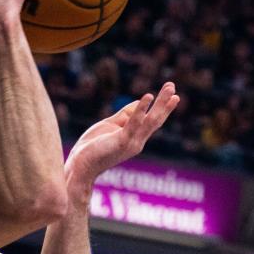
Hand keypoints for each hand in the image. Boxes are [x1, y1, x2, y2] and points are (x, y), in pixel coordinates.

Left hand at [65, 85, 180, 197]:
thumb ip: (125, 115)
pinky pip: (133, 123)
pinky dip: (141, 110)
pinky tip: (148, 97)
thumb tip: (139, 102)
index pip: (152, 121)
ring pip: (150, 121)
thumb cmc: (92, 147)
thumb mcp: (111, 126)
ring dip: (161, 104)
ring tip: (169, 89)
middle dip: (165, 103)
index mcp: (135, 138)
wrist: (80, 167)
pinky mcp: (121, 142)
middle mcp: (137, 142)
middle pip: (155, 120)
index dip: (162, 108)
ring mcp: (131, 143)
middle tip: (173, 86)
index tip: (173, 94)